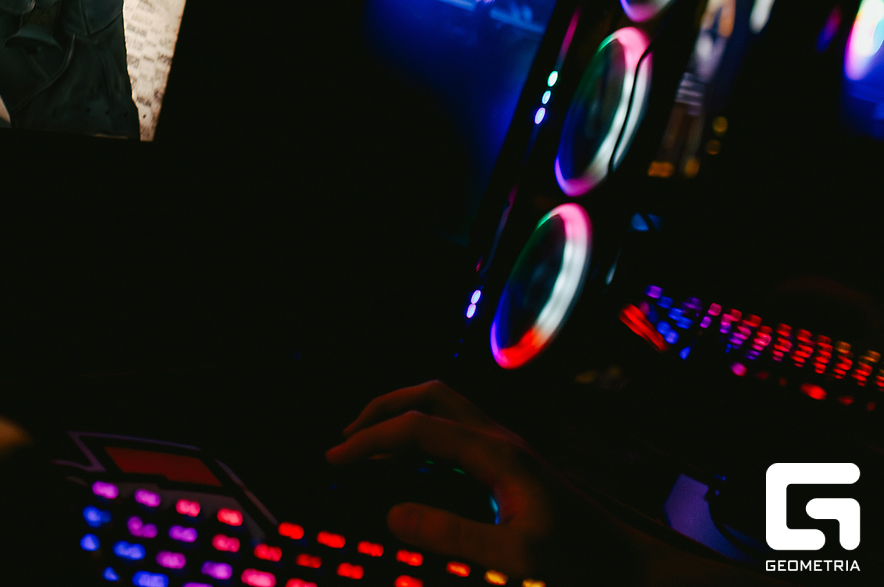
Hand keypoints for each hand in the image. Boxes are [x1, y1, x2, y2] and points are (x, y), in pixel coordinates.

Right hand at [327, 382, 761, 585]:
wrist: (627, 566)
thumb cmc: (578, 563)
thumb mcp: (516, 560)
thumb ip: (453, 536)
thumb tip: (392, 514)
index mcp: (497, 454)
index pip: (417, 428)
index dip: (370, 440)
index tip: (334, 460)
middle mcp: (501, 440)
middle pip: (430, 395)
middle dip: (382, 409)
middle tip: (346, 438)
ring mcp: (508, 448)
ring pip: (444, 407)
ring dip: (402, 416)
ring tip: (367, 446)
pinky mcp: (511, 463)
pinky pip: (455, 431)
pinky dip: (421, 435)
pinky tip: (409, 465)